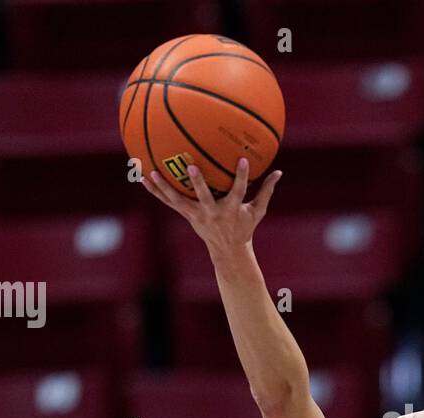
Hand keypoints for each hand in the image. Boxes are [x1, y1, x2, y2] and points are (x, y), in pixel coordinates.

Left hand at [141, 157, 281, 263]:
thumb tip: (280, 172)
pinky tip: (144, 178)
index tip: (243, 160)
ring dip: (165, 187)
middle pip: (204, 197)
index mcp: (231, 209)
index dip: (241, 176)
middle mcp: (212, 212)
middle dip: (198, 183)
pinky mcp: (187, 215)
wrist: (228, 250)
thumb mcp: (257, 211)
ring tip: (152, 172)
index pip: (238, 190)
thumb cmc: (244, 227)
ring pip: (179, 200)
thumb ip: (267, 191)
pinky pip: (168, 202)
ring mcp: (197, 215)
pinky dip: (156, 191)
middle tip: (191, 167)